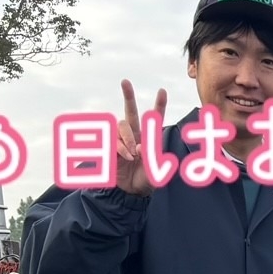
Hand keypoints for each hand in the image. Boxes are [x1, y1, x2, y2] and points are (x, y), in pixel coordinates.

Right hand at [116, 79, 168, 198]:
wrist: (132, 192)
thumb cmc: (146, 181)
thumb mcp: (156, 172)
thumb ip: (152, 160)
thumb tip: (140, 148)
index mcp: (149, 139)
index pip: (154, 119)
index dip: (159, 106)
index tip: (162, 91)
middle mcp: (135, 135)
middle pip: (130, 112)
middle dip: (128, 96)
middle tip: (125, 82)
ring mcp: (121, 140)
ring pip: (122, 126)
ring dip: (128, 137)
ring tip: (133, 154)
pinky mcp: (110, 146)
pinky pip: (113, 139)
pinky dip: (120, 147)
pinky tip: (126, 157)